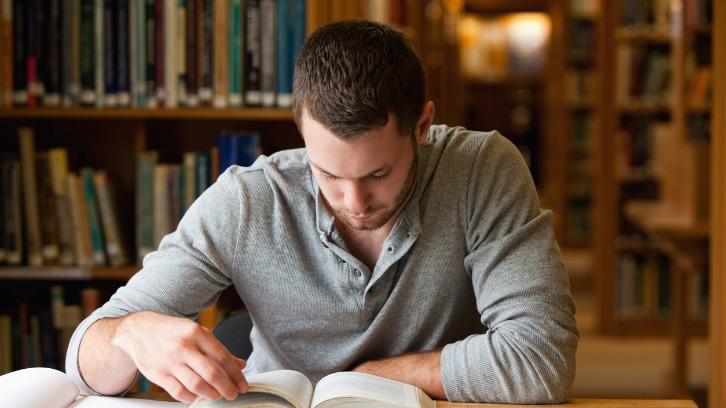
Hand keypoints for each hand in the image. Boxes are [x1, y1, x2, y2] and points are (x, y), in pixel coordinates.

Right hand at [111, 311, 248, 402]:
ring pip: (197, 385)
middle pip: (212, 373)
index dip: (236, 374)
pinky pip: (179, 392)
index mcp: (197, 333)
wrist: (139, 330)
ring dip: (212, 394)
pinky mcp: (158, 374)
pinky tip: (197, 396)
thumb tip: (240, 364)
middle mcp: (184, 347)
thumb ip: (218, 349)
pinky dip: (191, 398)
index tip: (242, 384)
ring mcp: (170, 362)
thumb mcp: (197, 332)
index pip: (222, 357)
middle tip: (233, 394)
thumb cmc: (171, 331)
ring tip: (218, 395)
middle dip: (227, 388)